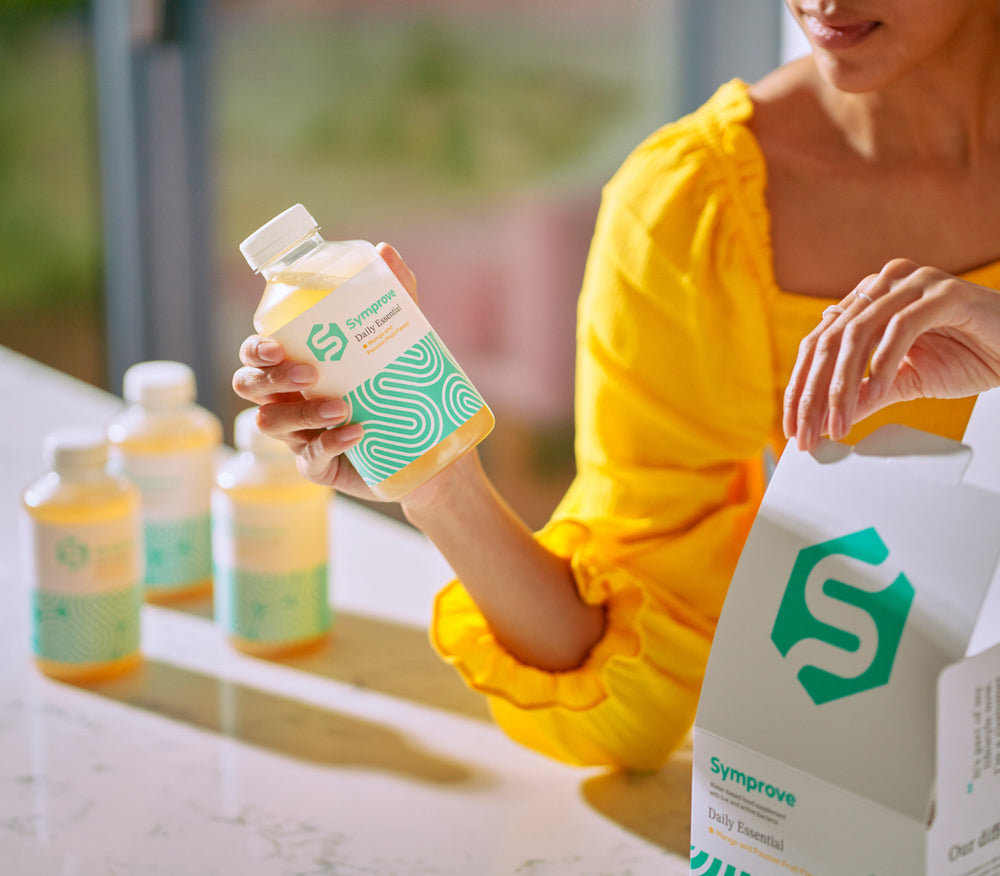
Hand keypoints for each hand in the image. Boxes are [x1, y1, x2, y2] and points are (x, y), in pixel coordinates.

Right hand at [231, 242, 418, 498]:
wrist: (428, 445)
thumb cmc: (402, 384)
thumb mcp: (402, 337)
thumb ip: (395, 294)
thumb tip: (384, 250)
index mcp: (296, 364)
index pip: (256, 352)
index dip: (255, 348)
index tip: (276, 344)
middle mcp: (288, 398)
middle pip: (250, 386)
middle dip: (270, 378)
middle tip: (310, 372)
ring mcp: (299, 435)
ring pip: (270, 424)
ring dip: (300, 413)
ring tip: (341, 405)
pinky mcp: (318, 467)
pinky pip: (309, 459)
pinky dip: (329, 444)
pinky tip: (355, 432)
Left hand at [783, 258, 999, 450]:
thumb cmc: (968, 355)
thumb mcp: (903, 382)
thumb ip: (865, 393)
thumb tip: (825, 418)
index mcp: (868, 300)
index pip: (819, 343)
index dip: (800, 387)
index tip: (794, 428)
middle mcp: (884, 285)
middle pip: (830, 340)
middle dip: (814, 394)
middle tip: (809, 432)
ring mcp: (913, 284)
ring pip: (857, 334)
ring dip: (843, 386)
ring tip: (839, 421)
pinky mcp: (944, 293)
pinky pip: (901, 327)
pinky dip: (884, 364)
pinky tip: (878, 392)